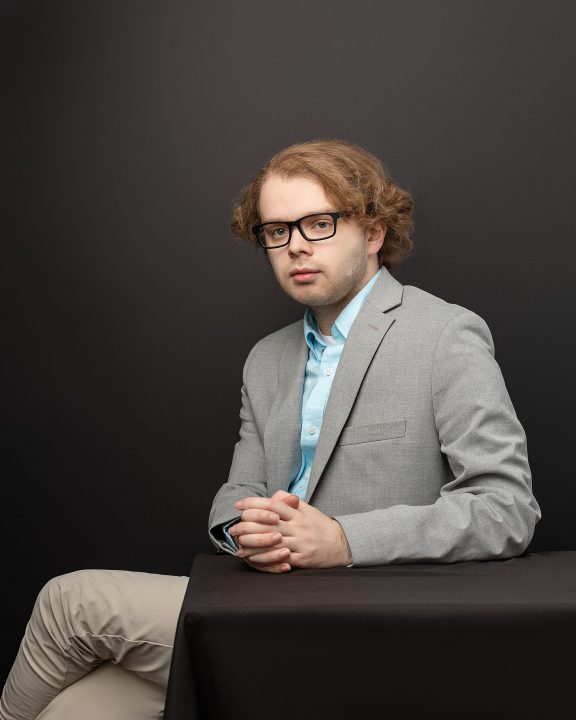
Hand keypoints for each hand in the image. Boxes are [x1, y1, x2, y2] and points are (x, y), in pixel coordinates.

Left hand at [232, 493, 352, 568]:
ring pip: (272, 541)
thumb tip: (274, 494)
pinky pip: (280, 557)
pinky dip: (265, 558)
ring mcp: (299, 543)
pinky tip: (253, 559)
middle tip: (233, 527)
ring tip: (238, 544)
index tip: (239, 505)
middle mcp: (297, 526)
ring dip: (252, 543)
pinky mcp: (301, 558)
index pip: (273, 504)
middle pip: (268, 523)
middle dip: (248, 525)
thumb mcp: (308, 509)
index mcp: (298, 513)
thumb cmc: (321, 526)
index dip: (254, 503)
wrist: (342, 544)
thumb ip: (290, 501)